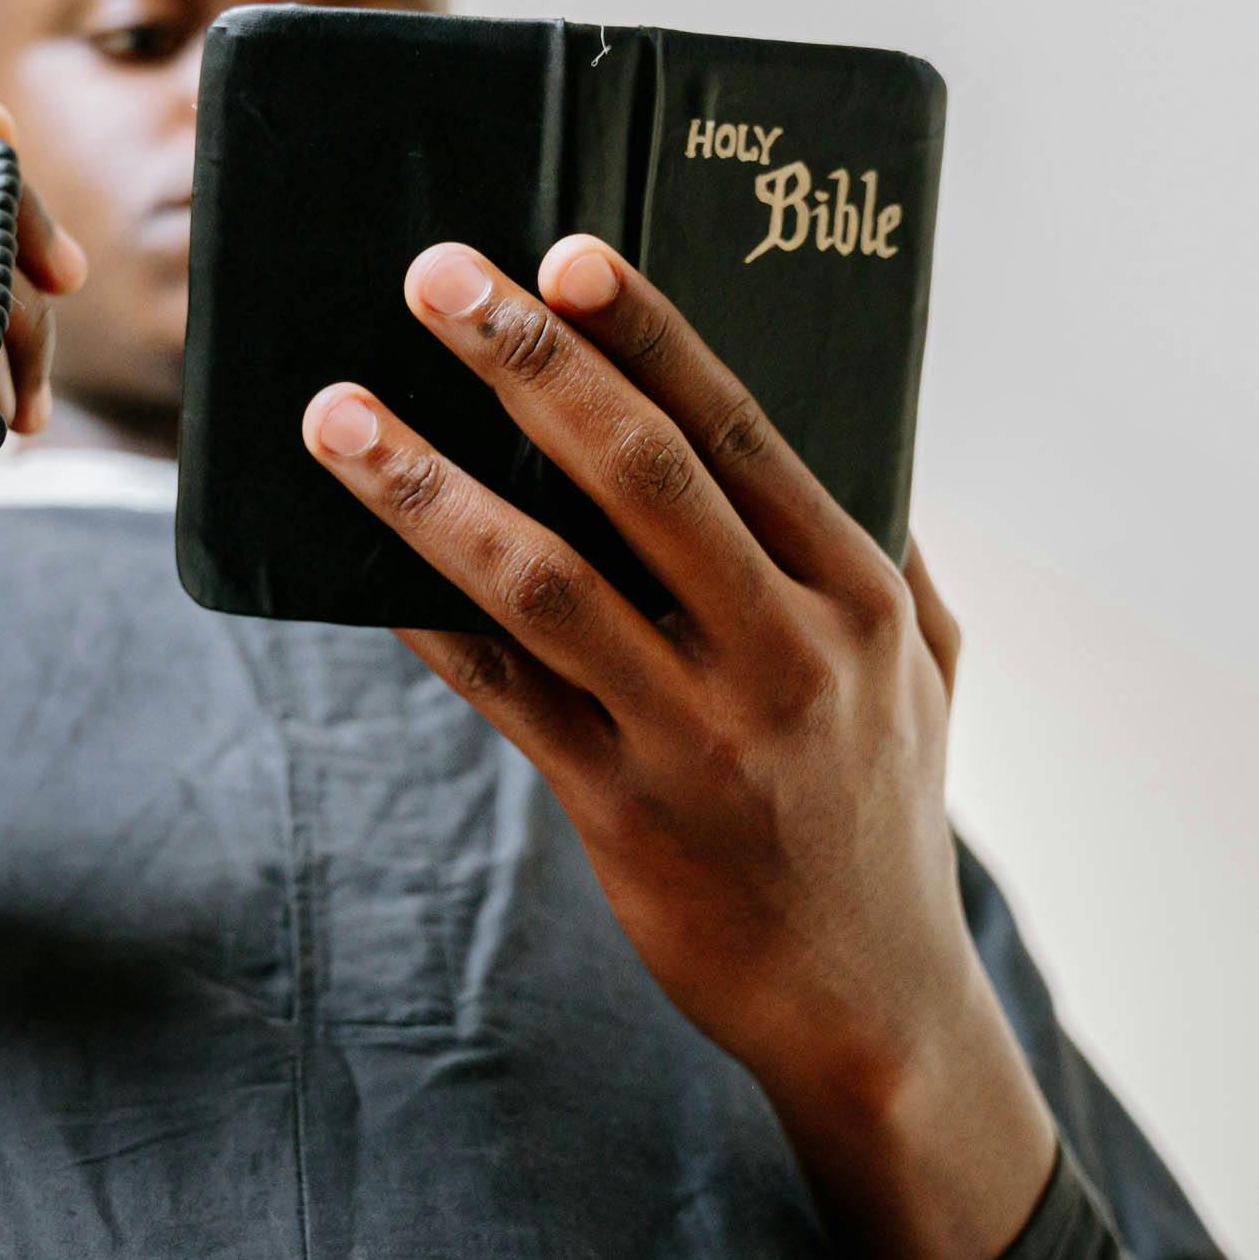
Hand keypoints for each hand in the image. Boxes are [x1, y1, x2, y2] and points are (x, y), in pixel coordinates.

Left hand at [299, 237, 1057, 1259]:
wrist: (868, 1005)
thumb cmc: (885, 811)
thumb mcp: (922, 669)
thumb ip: (881, 545)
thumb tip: (824, 424)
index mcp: (860, 594)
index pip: (739, 432)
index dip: (647, 336)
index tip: (564, 254)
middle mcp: (784, 655)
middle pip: (640, 479)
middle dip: (527, 365)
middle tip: (431, 278)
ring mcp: (697, 737)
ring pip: (543, 583)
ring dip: (428, 489)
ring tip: (335, 413)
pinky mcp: (619, 809)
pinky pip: (503, 693)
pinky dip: (428, 621)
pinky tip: (359, 565)